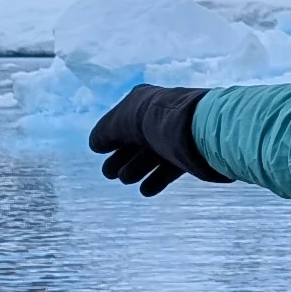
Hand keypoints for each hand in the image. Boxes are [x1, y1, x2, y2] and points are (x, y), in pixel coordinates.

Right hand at [89, 85, 217, 195]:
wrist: (194, 130)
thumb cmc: (152, 121)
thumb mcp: (119, 123)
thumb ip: (104, 133)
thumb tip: (96, 144)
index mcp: (142, 102)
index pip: (120, 122)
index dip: (109, 137)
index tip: (100, 150)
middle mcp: (158, 118)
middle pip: (134, 142)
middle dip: (120, 158)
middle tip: (110, 174)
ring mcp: (173, 137)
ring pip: (149, 157)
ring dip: (135, 169)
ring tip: (126, 178)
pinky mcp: (187, 156)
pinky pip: (168, 169)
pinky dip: (156, 180)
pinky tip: (145, 190)